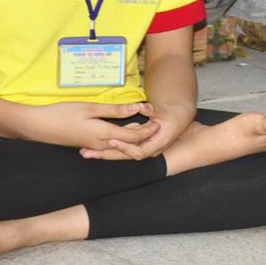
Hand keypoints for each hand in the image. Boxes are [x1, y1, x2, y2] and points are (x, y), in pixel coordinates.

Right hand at [31, 100, 160, 151]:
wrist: (37, 126)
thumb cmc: (62, 114)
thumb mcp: (90, 108)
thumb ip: (114, 110)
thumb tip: (137, 109)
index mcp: (103, 135)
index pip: (134, 136)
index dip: (148, 129)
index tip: (159, 120)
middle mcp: (101, 145)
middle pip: (130, 144)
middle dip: (145, 136)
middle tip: (157, 124)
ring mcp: (94, 147)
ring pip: (120, 145)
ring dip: (134, 137)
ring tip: (146, 126)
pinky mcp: (88, 145)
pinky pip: (110, 144)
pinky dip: (121, 137)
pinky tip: (125, 127)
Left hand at [82, 102, 196, 160]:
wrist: (179, 118)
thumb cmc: (173, 115)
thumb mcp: (164, 111)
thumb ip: (152, 110)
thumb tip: (141, 107)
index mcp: (157, 144)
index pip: (139, 152)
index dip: (125, 148)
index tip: (111, 140)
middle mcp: (149, 150)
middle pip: (125, 157)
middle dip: (106, 155)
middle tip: (87, 153)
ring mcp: (143, 149)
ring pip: (121, 155)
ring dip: (104, 153)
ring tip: (85, 152)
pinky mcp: (137, 145)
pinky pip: (122, 149)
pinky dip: (108, 148)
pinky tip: (94, 147)